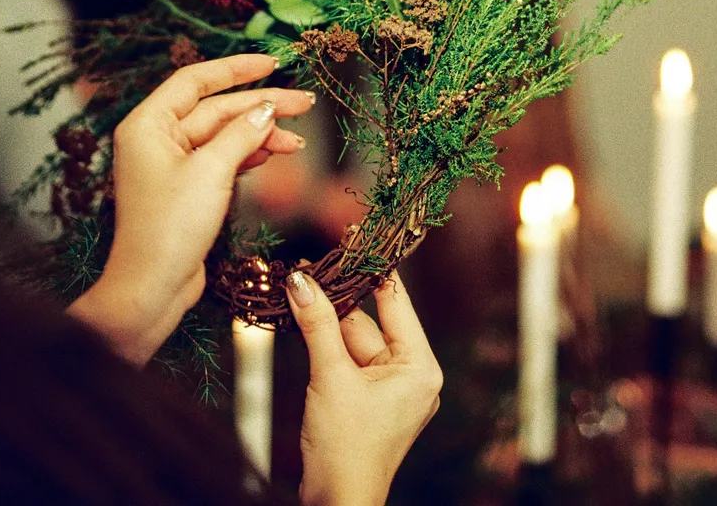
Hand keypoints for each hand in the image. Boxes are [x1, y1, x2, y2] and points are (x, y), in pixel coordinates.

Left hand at [70, 54, 313, 364]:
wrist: (152, 288)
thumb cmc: (169, 229)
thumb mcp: (211, 172)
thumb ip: (241, 134)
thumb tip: (267, 109)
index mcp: (149, 124)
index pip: (196, 80)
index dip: (237, 68)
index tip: (273, 63)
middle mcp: (157, 139)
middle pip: (216, 109)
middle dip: (261, 107)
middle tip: (304, 103)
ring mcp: (172, 165)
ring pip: (224, 136)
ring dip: (260, 135)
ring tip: (298, 140)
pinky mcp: (187, 189)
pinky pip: (222, 159)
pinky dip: (248, 155)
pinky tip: (273, 153)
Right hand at [287, 270, 442, 505]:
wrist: (335, 504)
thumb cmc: (346, 446)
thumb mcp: (331, 375)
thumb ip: (317, 323)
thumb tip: (300, 278)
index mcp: (420, 367)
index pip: (396, 304)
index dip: (372, 269)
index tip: (356, 238)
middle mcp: (410, 375)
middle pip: (369, 321)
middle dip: (337, 297)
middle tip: (307, 266)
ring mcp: (388, 390)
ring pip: (353, 340)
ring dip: (325, 319)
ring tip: (296, 286)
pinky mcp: (366, 401)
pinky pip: (346, 360)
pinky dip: (324, 343)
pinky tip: (302, 318)